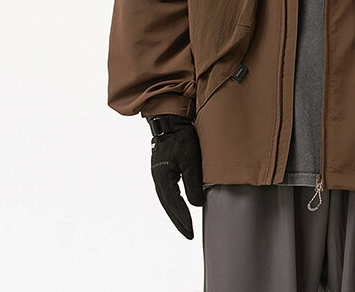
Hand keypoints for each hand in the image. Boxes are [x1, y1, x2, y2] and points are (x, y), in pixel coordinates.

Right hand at [149, 114, 204, 238]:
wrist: (171, 120)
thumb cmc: (181, 137)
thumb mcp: (191, 159)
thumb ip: (193, 183)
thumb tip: (196, 205)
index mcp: (162, 177)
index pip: (174, 204)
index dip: (183, 219)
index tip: (190, 232)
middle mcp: (158, 178)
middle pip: (168, 205)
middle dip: (178, 220)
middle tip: (188, 234)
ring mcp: (159, 173)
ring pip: (167, 199)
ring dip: (175, 212)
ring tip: (185, 224)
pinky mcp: (163, 169)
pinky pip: (168, 191)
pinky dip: (174, 202)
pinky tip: (180, 205)